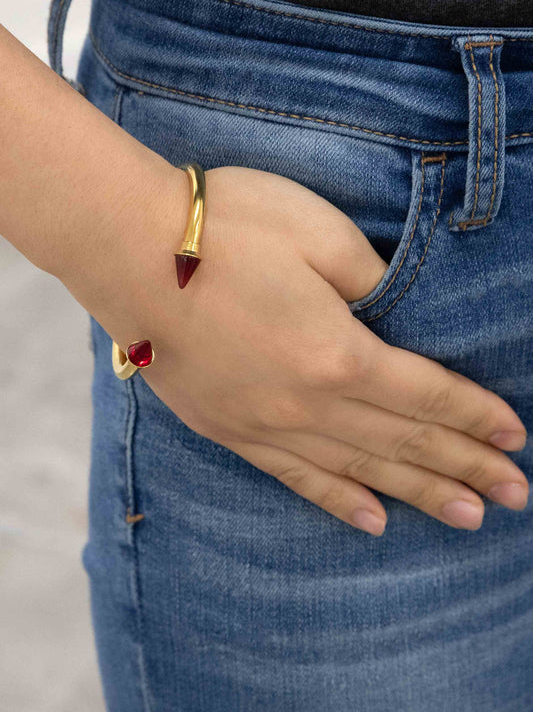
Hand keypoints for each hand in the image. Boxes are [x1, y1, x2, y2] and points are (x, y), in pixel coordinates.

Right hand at [65, 163, 528, 535]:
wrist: (127, 249)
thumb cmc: (225, 227)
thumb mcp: (319, 233)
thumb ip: (372, 280)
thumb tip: (399, 315)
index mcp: (338, 352)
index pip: (427, 395)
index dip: (476, 416)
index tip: (516, 438)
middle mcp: (308, 404)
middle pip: (404, 443)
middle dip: (466, 467)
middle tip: (516, 497)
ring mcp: (265, 424)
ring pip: (359, 471)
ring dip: (418, 494)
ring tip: (468, 518)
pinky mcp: (229, 429)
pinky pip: (295, 478)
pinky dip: (339, 502)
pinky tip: (373, 521)